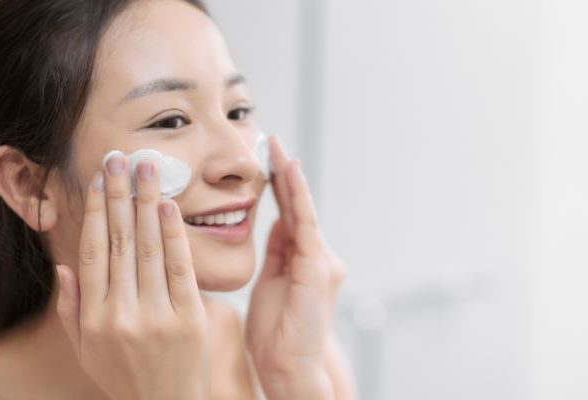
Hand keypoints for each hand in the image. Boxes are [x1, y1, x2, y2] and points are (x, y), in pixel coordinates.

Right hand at [54, 155, 209, 399]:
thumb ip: (72, 309)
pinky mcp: (189, 319)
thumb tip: (63, 266)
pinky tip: (169, 207)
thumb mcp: (86, 351)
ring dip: (146, 203)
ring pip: (148, 248)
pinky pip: (180, 268)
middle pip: (118, 241)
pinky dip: (174, 235)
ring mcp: (156, 316)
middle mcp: (121, 313)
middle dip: (119, 195)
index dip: (94, 211)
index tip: (97, 179)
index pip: (92, 251)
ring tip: (148, 168)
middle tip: (121, 157)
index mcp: (93, 317)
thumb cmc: (125, 378)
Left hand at [246, 136, 346, 398]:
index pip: (289, 214)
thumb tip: (276, 222)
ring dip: (289, 177)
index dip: (278, 186)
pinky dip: (297, 197)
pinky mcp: (318, 268)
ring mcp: (321, 261)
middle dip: (284, 173)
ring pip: (302, 210)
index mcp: (303, 260)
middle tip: (270, 140)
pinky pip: (305, 224)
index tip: (265, 158)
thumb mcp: (270, 283)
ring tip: (276, 148)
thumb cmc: (276, 332)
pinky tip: (288, 173)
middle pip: (297, 206)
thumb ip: (277, 252)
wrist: (287, 366)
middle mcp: (317, 256)